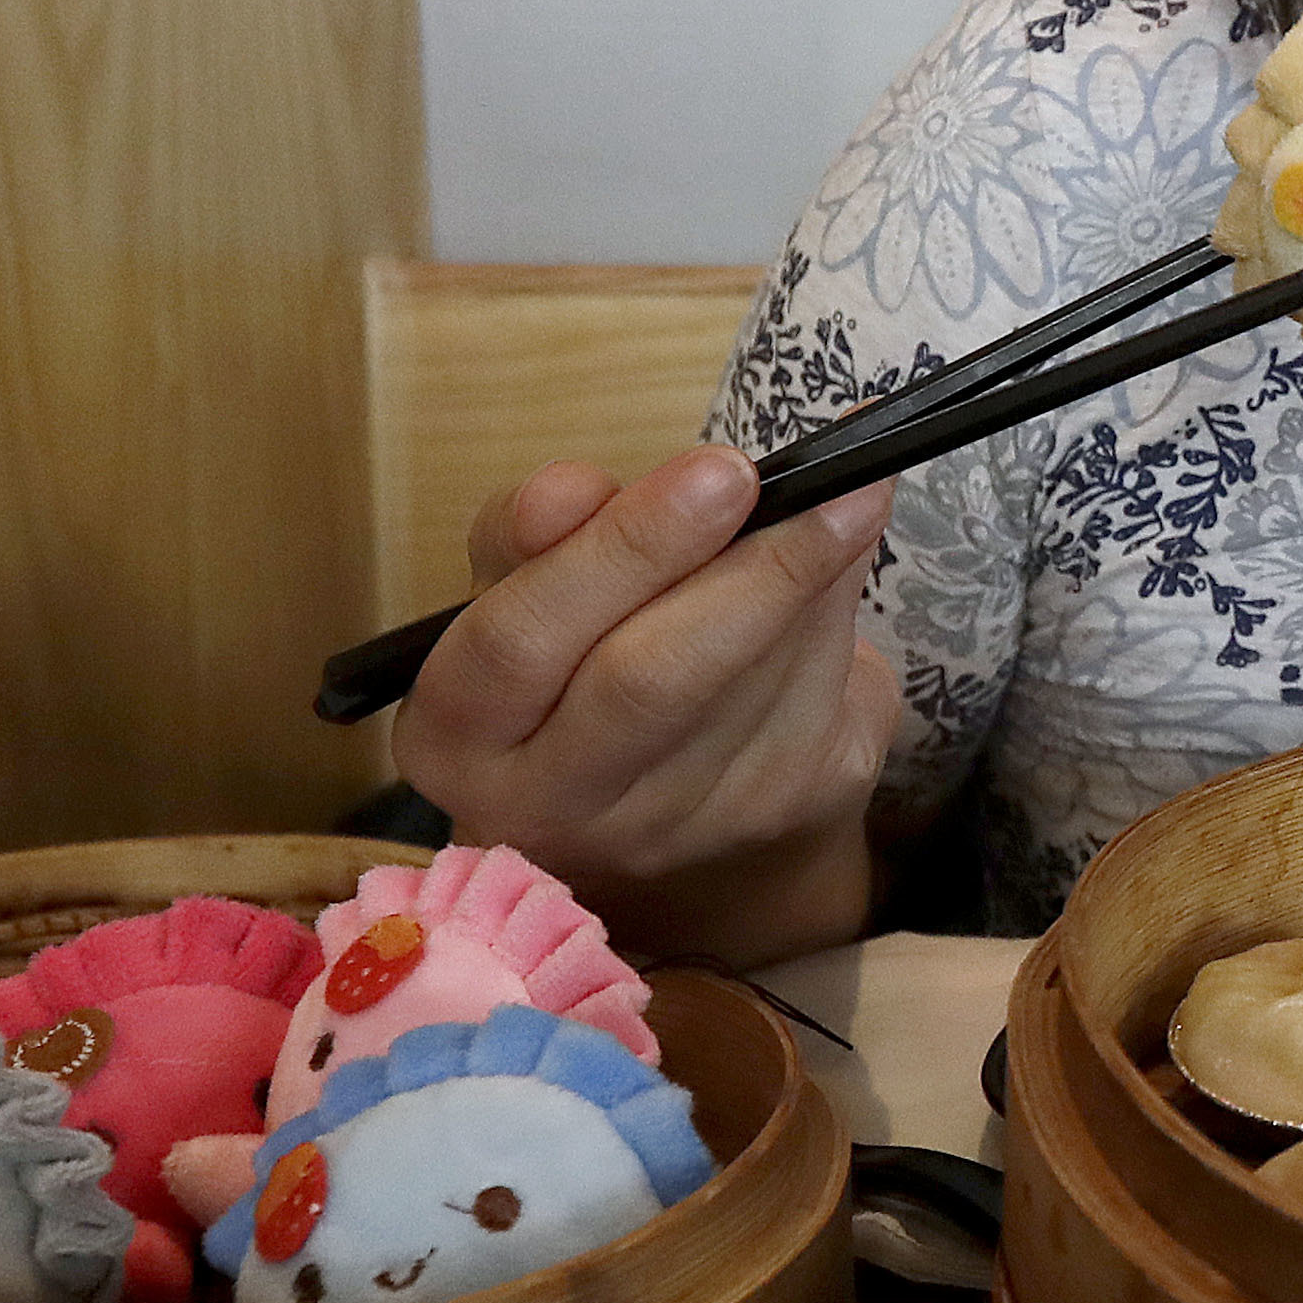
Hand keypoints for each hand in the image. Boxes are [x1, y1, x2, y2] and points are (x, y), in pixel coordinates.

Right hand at [388, 446, 902, 912]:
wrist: (663, 802)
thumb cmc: (573, 662)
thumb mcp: (521, 586)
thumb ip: (530, 534)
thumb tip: (568, 491)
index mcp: (460, 736)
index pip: (522, 639)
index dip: (623, 549)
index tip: (720, 471)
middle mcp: (557, 809)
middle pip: (650, 683)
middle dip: (746, 567)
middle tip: (817, 482)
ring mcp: (675, 831)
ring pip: (760, 681)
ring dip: (813, 576)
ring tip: (842, 500)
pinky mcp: (777, 821)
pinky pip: (827, 696)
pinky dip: (841, 614)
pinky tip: (842, 562)